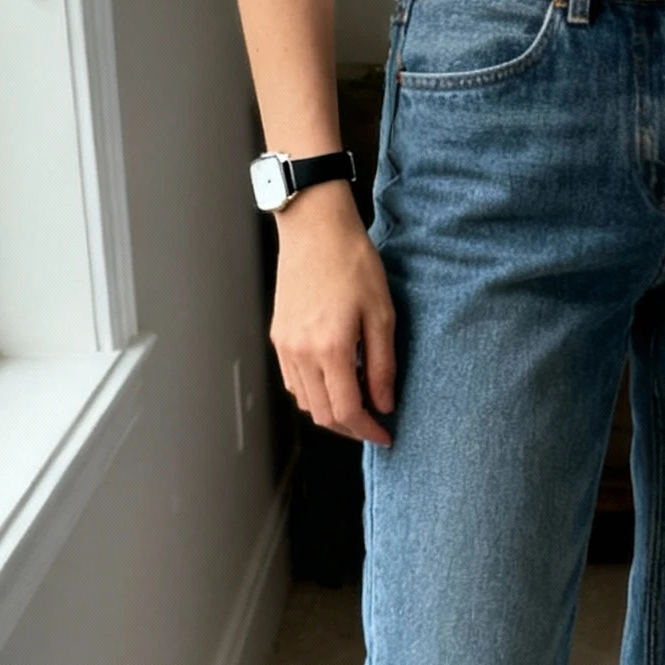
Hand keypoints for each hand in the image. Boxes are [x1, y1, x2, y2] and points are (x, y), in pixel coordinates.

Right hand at [271, 181, 396, 446]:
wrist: (316, 229)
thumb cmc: (352, 262)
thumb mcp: (382, 313)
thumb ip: (383, 364)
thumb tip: (384, 403)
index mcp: (331, 348)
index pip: (347, 410)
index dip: (368, 430)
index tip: (385, 435)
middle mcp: (302, 353)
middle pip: (323, 414)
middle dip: (350, 428)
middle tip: (375, 424)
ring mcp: (285, 346)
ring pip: (305, 402)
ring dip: (331, 412)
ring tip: (358, 404)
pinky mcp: (278, 337)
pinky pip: (292, 382)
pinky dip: (313, 393)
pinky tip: (334, 382)